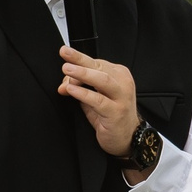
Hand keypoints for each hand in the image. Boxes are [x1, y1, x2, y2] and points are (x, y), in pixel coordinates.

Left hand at [58, 46, 141, 166]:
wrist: (128, 138)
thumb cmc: (110, 116)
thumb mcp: (94, 98)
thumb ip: (81, 88)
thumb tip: (63, 83)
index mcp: (119, 75)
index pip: (96, 63)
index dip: (78, 61)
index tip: (64, 58)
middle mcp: (123, 83)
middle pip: (99, 67)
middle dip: (79, 59)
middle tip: (64, 53)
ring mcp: (122, 98)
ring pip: (102, 80)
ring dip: (83, 74)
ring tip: (67, 69)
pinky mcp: (116, 112)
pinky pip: (99, 100)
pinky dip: (84, 94)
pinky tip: (71, 90)